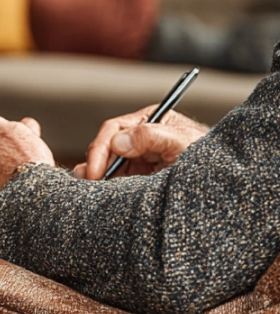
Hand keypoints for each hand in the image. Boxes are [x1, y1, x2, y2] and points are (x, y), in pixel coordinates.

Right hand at [74, 105, 209, 179]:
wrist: (225, 185)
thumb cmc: (210, 158)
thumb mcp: (182, 143)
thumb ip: (151, 136)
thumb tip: (118, 140)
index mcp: (150, 121)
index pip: (115, 129)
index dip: (101, 148)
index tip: (96, 170)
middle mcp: (141, 137)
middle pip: (107, 147)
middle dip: (96, 164)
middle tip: (90, 184)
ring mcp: (140, 157)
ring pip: (109, 164)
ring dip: (98, 175)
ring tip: (88, 189)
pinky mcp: (140, 176)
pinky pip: (117, 179)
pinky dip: (106, 185)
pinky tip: (97, 192)